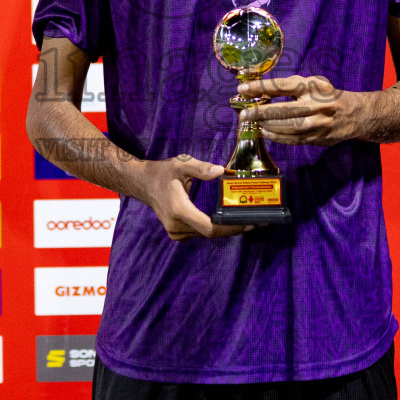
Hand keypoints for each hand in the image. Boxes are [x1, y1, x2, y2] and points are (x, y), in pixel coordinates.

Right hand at [134, 154, 250, 241]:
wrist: (144, 184)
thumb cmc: (163, 173)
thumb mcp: (181, 164)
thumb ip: (201, 168)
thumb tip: (221, 171)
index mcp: (179, 210)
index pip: (209, 227)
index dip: (230, 228)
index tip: (248, 222)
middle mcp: (177, 225)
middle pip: (211, 233)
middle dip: (233, 228)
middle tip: (255, 221)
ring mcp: (175, 232)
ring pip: (205, 235)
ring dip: (225, 229)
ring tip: (245, 220)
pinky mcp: (176, 233)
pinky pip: (199, 233)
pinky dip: (214, 228)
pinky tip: (227, 221)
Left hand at [238, 74, 361, 145]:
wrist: (353, 114)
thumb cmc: (326, 95)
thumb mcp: (313, 83)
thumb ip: (292, 86)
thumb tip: (262, 91)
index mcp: (313, 87)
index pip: (282, 86)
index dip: (261, 88)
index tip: (242, 90)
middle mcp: (316, 105)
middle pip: (283, 110)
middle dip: (260, 112)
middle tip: (244, 114)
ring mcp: (318, 124)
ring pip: (288, 127)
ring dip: (267, 125)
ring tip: (254, 123)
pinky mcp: (318, 138)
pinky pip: (293, 140)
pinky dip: (277, 137)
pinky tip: (266, 132)